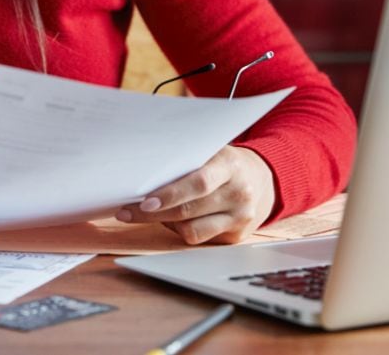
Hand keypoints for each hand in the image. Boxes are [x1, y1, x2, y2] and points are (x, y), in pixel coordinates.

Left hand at [115, 146, 275, 243]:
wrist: (262, 179)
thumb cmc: (223, 163)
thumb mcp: (211, 151)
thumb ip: (185, 159)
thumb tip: (143, 171)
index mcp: (230, 166)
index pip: (198, 183)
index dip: (170, 194)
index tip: (144, 201)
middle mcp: (239, 194)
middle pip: (189, 211)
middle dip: (152, 214)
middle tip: (126, 212)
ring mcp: (240, 218)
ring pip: (192, 231)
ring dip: (164, 223)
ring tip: (148, 213)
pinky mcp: (236, 237)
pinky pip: (199, 239)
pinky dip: (180, 230)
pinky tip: (173, 219)